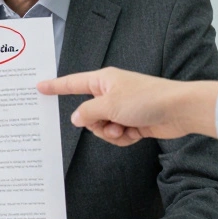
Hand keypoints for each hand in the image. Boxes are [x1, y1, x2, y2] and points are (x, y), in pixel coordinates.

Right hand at [37, 67, 217, 146]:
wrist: (178, 110)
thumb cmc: (146, 100)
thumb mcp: (110, 105)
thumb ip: (88, 112)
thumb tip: (76, 118)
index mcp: (103, 81)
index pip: (72, 83)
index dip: (55, 86)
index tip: (39, 86)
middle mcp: (111, 93)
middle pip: (88, 114)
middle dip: (97, 124)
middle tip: (110, 123)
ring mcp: (122, 108)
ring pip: (102, 128)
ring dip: (111, 133)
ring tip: (126, 129)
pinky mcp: (132, 122)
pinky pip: (117, 135)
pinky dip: (124, 137)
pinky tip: (135, 134)